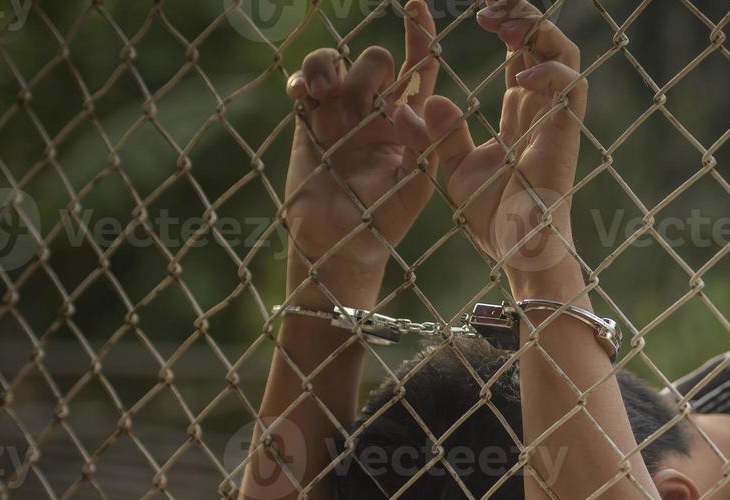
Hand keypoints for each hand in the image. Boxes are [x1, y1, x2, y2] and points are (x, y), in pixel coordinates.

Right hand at [283, 1, 438, 281]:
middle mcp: (375, 110)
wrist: (337, 246)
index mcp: (408, 121)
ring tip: (324, 96)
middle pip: (375, 60)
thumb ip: (427, 150)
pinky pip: (303, 82)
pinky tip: (304, 96)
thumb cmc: (383, 222)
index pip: (419, 67)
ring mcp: (339, 112)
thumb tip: (427, 107)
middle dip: (368, 72)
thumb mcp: (415, 189)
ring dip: (330, 69)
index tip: (416, 4)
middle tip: (357, 109)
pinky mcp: (308, 120)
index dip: (419, 34)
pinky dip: (303, 79)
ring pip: (336, 62)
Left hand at [395, 0, 587, 294]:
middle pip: (545, 40)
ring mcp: (557, 118)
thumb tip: (424, 101)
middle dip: (522, 14)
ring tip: (504, 30)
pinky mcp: (565, 133)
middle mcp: (542, 107)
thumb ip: (438, 134)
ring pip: (565, 53)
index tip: (477, 13)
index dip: (505, 23)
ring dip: (537, 31)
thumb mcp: (454, 167)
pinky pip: (570, 87)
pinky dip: (548, 71)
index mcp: (520, 110)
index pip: (520, 51)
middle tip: (488, 11)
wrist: (518, 247)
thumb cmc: (493, 214)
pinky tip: (517, 77)